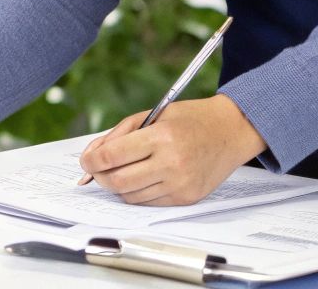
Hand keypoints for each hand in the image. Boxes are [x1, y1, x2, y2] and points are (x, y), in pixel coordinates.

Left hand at [76, 93, 265, 205]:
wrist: (231, 131)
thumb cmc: (189, 119)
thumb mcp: (152, 115)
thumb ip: (119, 134)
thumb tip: (91, 156)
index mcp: (161, 137)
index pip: (112, 156)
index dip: (91, 161)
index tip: (86, 161)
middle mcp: (172, 163)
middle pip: (118, 181)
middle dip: (100, 177)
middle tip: (98, 169)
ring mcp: (181, 184)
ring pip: (131, 196)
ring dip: (118, 186)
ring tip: (121, 170)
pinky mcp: (187, 198)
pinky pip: (149, 202)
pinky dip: (138, 193)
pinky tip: (141, 177)